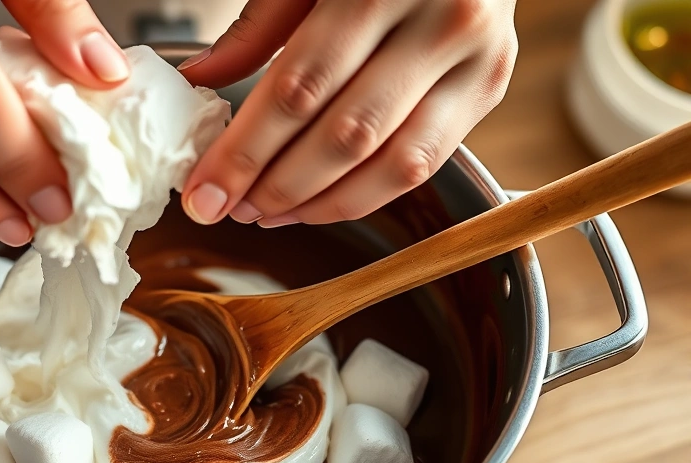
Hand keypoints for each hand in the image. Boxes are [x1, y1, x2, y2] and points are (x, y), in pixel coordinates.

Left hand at [179, 0, 517, 226]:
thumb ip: (258, 27)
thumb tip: (201, 82)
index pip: (299, 89)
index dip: (245, 152)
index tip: (205, 192)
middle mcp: (442, 22)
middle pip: (345, 135)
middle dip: (277, 186)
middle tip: (231, 208)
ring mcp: (477, 59)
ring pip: (391, 164)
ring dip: (320, 203)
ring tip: (268, 212)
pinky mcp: (490, 87)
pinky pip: (422, 165)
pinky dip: (364, 194)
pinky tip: (318, 202)